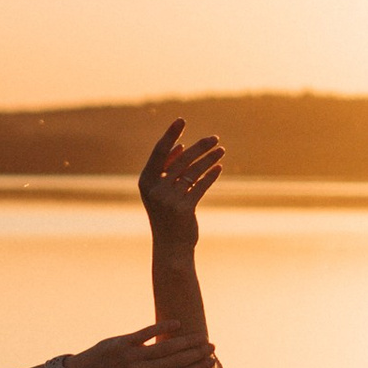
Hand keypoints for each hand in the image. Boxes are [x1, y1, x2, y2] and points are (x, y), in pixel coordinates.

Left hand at [82, 326, 214, 367]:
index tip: (211, 361)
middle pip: (175, 362)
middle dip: (196, 354)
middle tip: (211, 347)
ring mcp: (132, 357)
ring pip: (165, 348)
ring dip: (186, 341)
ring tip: (201, 337)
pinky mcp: (124, 342)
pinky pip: (147, 333)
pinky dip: (163, 327)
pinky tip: (178, 324)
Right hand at [137, 118, 223, 232]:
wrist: (171, 247)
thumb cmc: (167, 216)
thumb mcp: (162, 192)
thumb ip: (168, 170)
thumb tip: (181, 146)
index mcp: (145, 181)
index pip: (159, 152)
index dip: (170, 135)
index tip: (181, 120)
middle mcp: (155, 189)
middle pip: (180, 160)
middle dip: (199, 147)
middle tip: (215, 137)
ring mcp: (168, 199)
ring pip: (192, 172)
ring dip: (208, 159)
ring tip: (221, 150)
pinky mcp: (183, 208)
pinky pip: (200, 186)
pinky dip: (210, 175)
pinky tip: (219, 167)